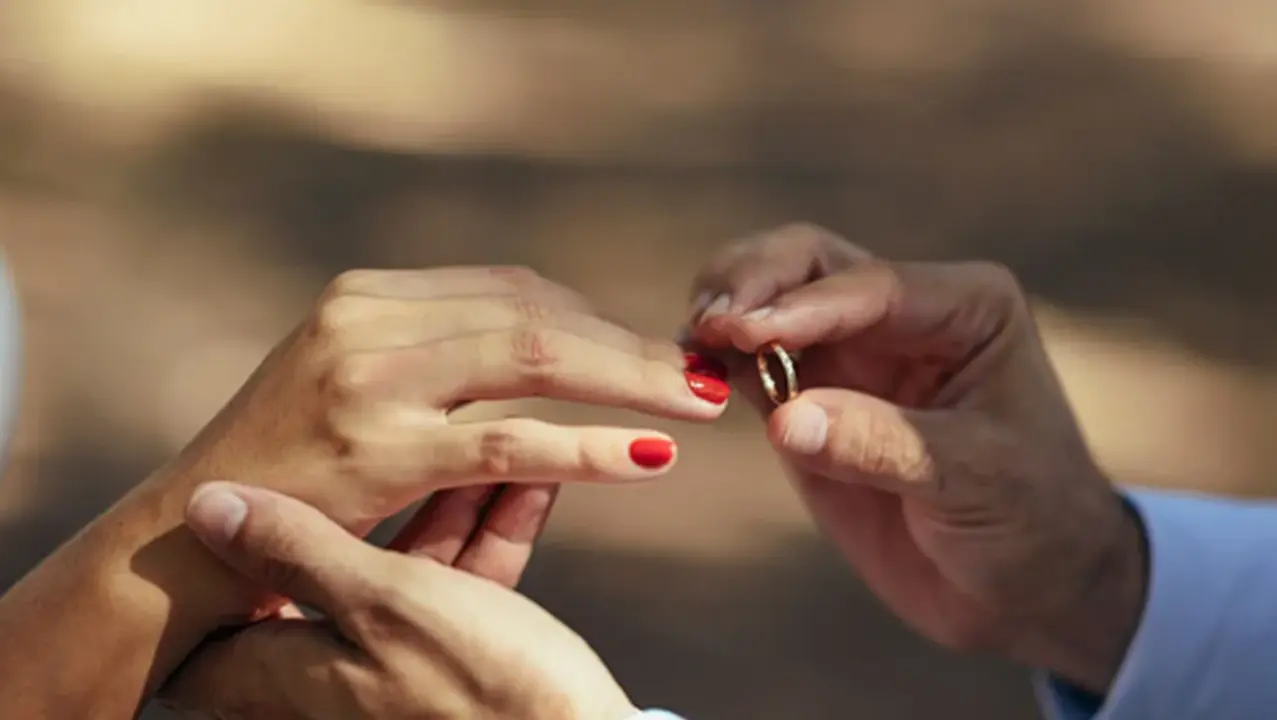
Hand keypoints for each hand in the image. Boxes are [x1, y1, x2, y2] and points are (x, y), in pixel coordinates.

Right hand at [144, 266, 730, 617]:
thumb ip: (433, 354)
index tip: (654, 348)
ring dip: (630, 381)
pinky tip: (648, 457)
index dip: (595, 318)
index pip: (512, 287)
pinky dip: (588, 446)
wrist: (187, 539)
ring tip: (700, 403)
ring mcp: (369, 380)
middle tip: (706, 371)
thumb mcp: (352, 385)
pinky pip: (508, 442)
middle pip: (535, 312)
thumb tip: (542, 342)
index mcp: (369, 296)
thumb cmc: (284, 469)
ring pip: (532, 359)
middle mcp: (368, 319)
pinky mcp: (374, 450)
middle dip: (630, 345)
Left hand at [158, 482, 635, 719]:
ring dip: (453, 500)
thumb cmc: (476, 690)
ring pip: (411, 564)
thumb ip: (298, 551)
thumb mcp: (383, 605)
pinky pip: (462, 586)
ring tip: (493, 437)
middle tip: (409, 427)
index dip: (233, 538)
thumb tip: (205, 505)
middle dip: (384, 488)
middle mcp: (326, 678)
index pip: (228, 598)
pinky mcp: (458, 669)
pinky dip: (490, 535)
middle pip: (333, 559)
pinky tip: (527, 482)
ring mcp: (395, 675)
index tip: (255, 473)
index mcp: (281, 670)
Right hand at [685, 224, 1145, 691]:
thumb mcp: (973, 480)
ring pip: (769, 302)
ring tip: (689, 344)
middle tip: (707, 322)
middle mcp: (901, 315)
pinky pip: (751, 366)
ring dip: (724, 313)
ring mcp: (851, 355)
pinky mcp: (810, 401)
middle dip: (751, 282)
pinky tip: (689, 375)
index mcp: (964, 307)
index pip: (868, 287)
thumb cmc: (1031, 521)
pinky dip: (715, 363)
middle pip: (807, 264)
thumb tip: (786, 419)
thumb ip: (879, 445)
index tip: (744, 330)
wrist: (1028, 588)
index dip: (801, 306)